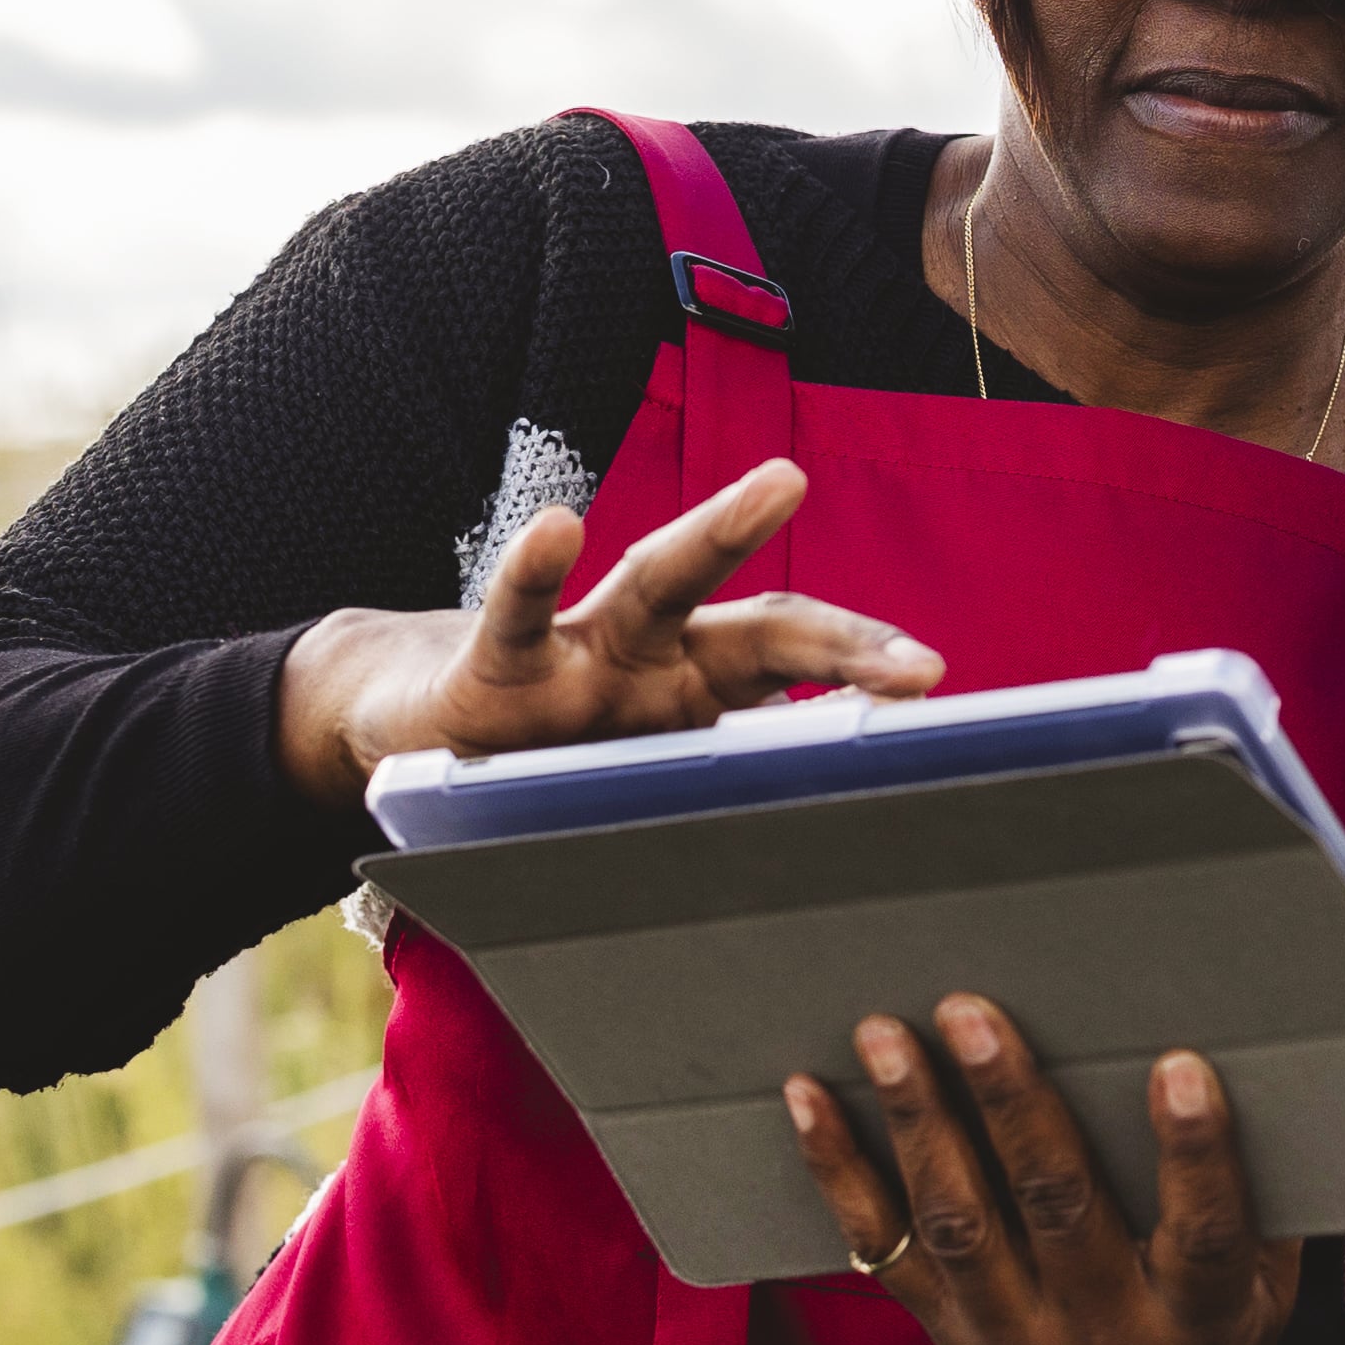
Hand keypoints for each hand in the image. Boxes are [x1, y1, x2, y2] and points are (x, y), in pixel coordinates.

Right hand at [273, 460, 937, 804]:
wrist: (406, 728)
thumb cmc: (541, 749)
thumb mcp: (633, 776)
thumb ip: (708, 792)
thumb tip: (824, 863)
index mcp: (698, 688)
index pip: (798, 665)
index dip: (866, 670)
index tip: (938, 693)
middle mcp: (655, 658)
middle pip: (762, 629)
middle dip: (844, 640)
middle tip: (920, 663)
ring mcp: (580, 656)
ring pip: (657, 583)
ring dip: (721, 530)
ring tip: (782, 481)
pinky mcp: (495, 670)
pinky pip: (518, 616)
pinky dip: (534, 573)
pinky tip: (555, 528)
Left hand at [782, 998, 1298, 1344]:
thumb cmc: (1223, 1321)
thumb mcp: (1273, 1278)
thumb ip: (1263, 1188)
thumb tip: (1251, 1054)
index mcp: (1203, 1326)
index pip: (1205, 1239)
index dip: (1194, 1157)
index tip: (1177, 1068)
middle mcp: (1103, 1342)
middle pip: (1055, 1215)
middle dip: (1012, 1108)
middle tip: (974, 1016)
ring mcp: (1013, 1343)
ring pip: (957, 1227)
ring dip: (917, 1123)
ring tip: (887, 1038)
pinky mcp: (948, 1334)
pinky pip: (882, 1250)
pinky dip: (841, 1171)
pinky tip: (811, 1098)